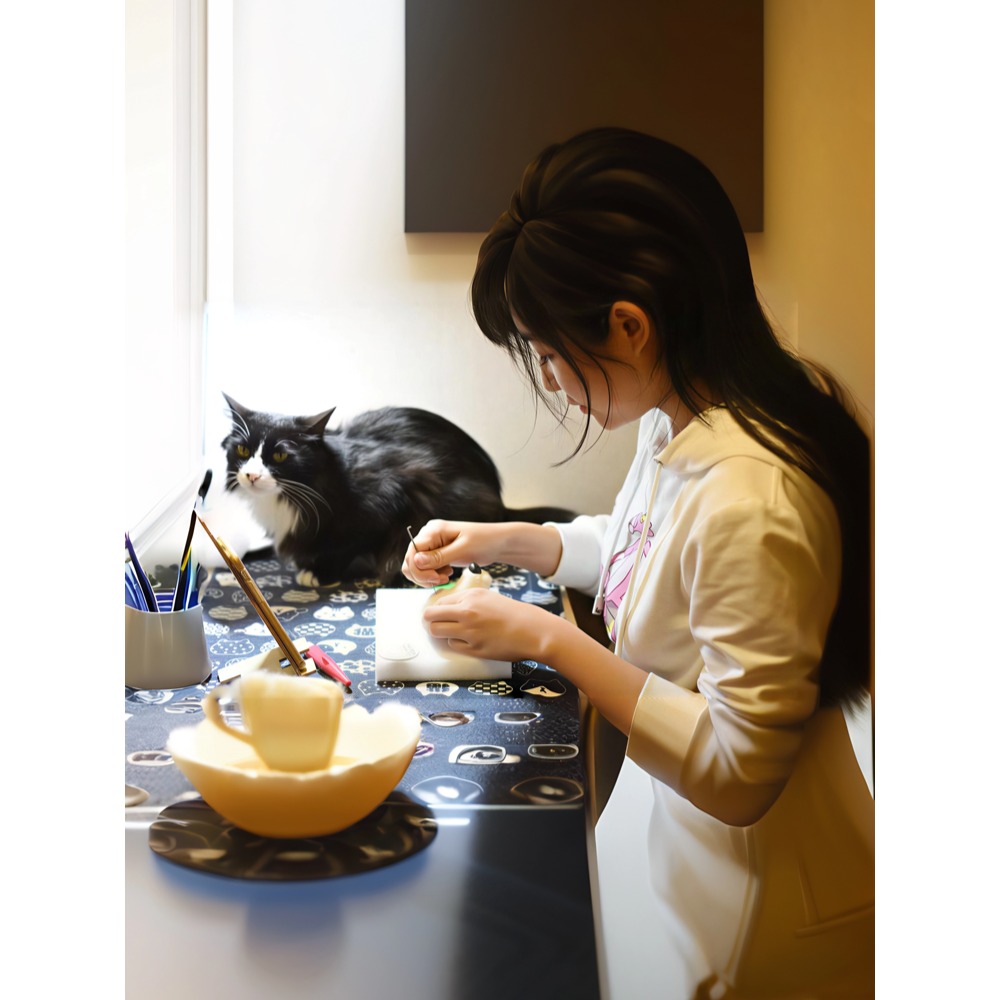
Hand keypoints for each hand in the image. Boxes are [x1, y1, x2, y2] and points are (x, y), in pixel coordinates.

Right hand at [402, 519, 499, 586]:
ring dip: (427, 577)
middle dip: (423, 575)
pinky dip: (432, 575)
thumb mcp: (463, 550)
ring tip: (445, 578)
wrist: (497, 542)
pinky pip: (424, 568)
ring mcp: (431, 544)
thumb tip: (416, 561)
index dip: (420, 570)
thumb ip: (439, 557)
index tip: (438, 578)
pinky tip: (447, 574)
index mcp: (433, 530)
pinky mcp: (435, 552)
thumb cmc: (484, 542)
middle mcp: (428, 535)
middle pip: (410, 560)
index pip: (412, 552)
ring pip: (414, 566)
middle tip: (442, 580)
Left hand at [422, 588, 553, 662]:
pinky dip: (457, 643)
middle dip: (430, 622)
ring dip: (441, 633)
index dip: (437, 610)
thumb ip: (467, 600)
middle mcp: (468, 612)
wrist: (533, 631)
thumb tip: (445, 607)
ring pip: (437, 632)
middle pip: (430, 617)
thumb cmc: (512, 614)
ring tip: (451, 633)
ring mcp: (470, 631)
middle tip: (436, 625)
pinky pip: (453, 645)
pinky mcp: (474, 648)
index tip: (439, 615)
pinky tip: (468, 641)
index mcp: (471, 596)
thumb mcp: (489, 597)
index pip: (439, 603)